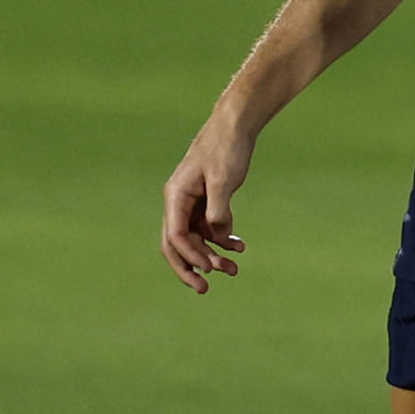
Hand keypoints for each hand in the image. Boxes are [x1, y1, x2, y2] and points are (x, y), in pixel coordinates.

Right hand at [160, 116, 253, 293]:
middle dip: (192, 267)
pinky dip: (222, 239)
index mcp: (176, 195)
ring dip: (212, 255)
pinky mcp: (207, 200)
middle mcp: (180, 201)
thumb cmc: (226, 148)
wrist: (237, 125)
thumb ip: (217, 210)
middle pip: (178, 244)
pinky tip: (239, 246)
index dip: (189, 257)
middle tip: (206, 288)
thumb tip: (216, 237)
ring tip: (234, 269)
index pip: (175, 236)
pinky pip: (209, 228)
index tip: (209, 270)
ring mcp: (193, 201)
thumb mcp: (223, 179)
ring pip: (197, 238)